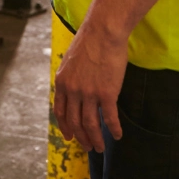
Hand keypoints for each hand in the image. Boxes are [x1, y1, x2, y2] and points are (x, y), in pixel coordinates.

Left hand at [53, 20, 126, 152]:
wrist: (103, 31)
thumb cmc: (89, 42)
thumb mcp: (71, 61)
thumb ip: (70, 78)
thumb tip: (73, 91)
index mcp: (62, 82)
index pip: (60, 111)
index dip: (65, 127)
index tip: (70, 137)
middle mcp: (72, 90)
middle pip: (75, 122)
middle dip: (81, 138)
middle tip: (88, 147)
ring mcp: (89, 93)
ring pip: (90, 125)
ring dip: (96, 140)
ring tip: (101, 147)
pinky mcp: (106, 93)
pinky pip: (109, 118)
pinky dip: (114, 130)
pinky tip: (118, 135)